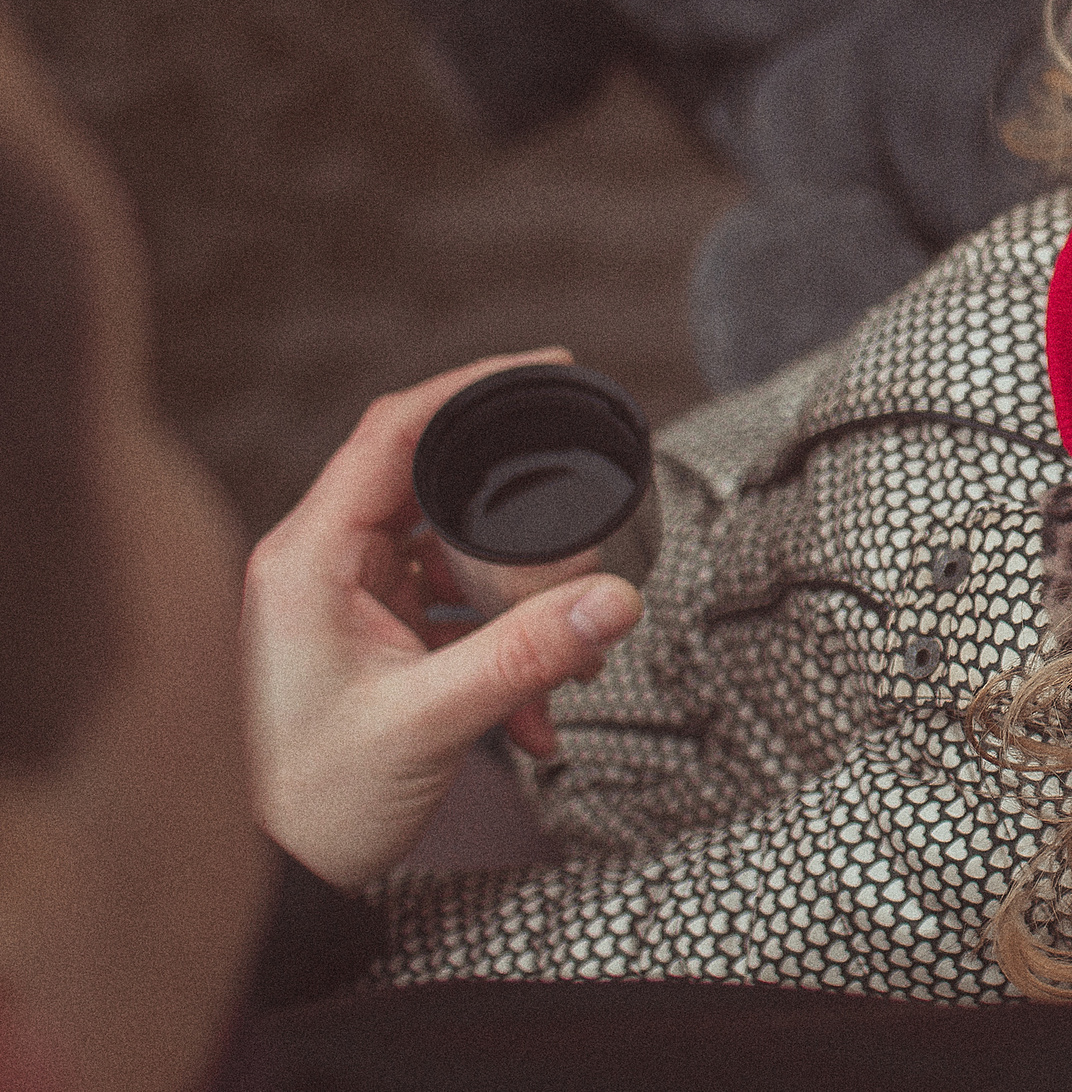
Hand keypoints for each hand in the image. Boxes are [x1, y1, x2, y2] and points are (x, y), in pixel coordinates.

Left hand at [241, 350, 644, 889]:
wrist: (269, 888)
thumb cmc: (308, 805)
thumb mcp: (429, 723)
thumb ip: (527, 656)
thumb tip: (618, 601)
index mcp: (311, 557)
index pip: (392, 433)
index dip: (470, 388)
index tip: (546, 367)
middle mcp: (320, 565)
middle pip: (435, 492)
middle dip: (517, 527)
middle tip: (580, 542)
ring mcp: (342, 603)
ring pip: (451, 559)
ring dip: (514, 604)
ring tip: (563, 664)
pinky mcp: (364, 643)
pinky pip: (448, 614)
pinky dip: (497, 650)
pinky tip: (531, 716)